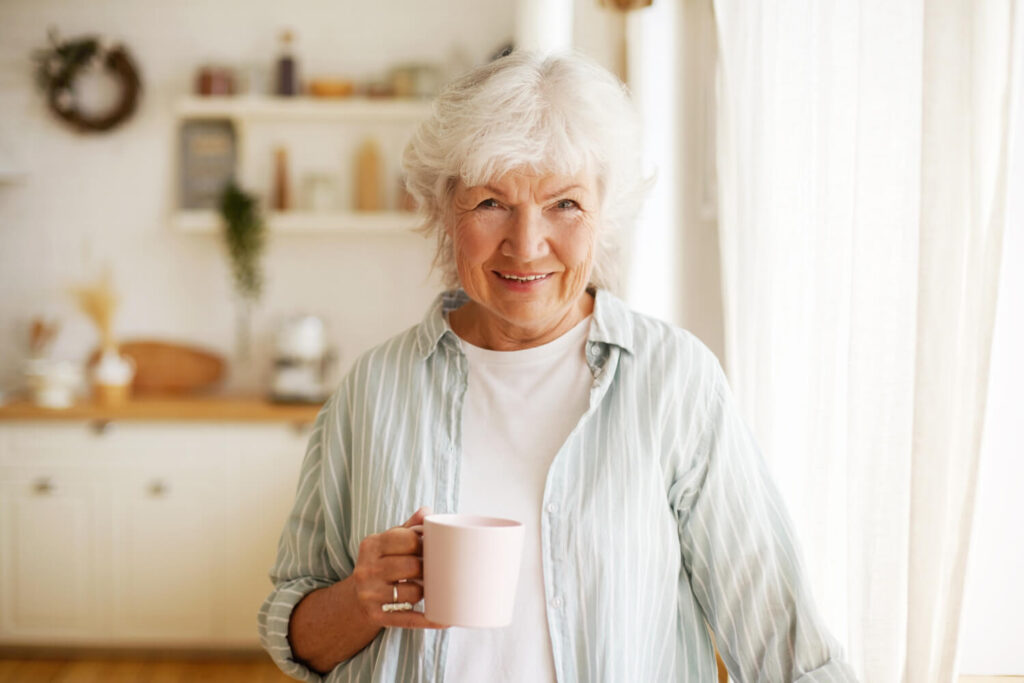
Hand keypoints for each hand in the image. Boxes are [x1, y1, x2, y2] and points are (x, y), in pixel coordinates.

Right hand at [351, 506, 446, 628]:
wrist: (355, 597)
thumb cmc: (381, 564)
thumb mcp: (388, 542)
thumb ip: (407, 527)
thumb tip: (427, 512)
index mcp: (371, 545)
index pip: (407, 540)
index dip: (426, 544)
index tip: (433, 548)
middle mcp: (366, 569)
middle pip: (412, 566)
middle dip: (428, 568)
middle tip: (436, 569)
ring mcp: (369, 594)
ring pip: (413, 592)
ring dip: (426, 591)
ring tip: (428, 587)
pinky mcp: (376, 616)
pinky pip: (408, 619)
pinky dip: (428, 619)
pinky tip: (444, 619)